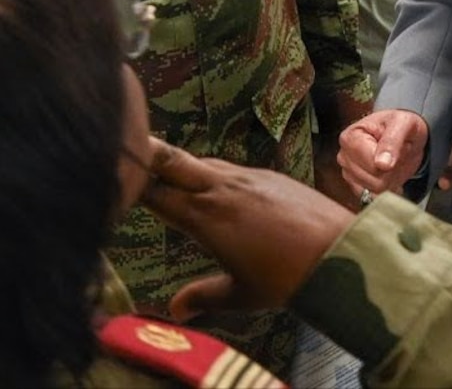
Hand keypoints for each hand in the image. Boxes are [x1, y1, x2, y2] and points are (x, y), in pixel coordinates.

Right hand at [139, 137, 352, 318]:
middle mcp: (219, 189)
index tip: (113, 177)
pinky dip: (210, 171)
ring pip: (201, 162)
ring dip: (180, 164)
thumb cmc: (286, 279)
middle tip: (123, 141)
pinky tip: (211, 182)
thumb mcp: (240, 294)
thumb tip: (174, 310)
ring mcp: (245, 176)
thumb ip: (203, 297)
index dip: (132, 183)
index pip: (156, 193)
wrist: (338, 251)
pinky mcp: (267, 174)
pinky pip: (228, 167)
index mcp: (204, 218)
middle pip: (172, 160)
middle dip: (147, 151)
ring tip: (162, 165)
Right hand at [337, 109, 427, 195]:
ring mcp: (348, 172)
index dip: (391, 160)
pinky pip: (374, 197)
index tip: (398, 146)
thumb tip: (382, 164)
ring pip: (375, 190)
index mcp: (350, 137)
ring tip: (393, 161)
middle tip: (397, 154)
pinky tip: (389, 174)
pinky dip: (387, 188)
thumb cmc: (401, 124)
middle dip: (392, 171)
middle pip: (374, 180)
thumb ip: (392, 142)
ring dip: (391, 179)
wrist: (404, 134)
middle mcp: (344, 156)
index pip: (373, 165)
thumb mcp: (403, 124)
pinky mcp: (355, 185)